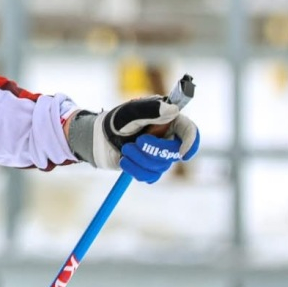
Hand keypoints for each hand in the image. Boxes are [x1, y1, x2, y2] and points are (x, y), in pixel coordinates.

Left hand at [66, 95, 200, 182]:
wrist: (96, 138)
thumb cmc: (114, 121)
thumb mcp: (130, 112)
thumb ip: (150, 110)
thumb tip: (174, 110)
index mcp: (168, 120)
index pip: (189, 131)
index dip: (191, 143)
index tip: (182, 154)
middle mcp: (167, 137)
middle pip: (175, 152)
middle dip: (154, 151)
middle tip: (136, 142)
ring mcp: (159, 153)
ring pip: (161, 166)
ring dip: (140, 160)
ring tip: (125, 149)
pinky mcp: (149, 167)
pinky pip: (150, 176)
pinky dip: (136, 170)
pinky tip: (124, 160)